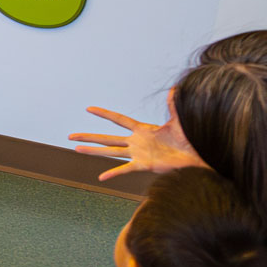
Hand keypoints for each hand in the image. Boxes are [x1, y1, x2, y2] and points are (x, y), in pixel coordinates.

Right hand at [68, 94, 205, 180]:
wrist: (196, 156)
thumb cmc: (188, 139)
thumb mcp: (179, 120)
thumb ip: (173, 105)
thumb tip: (174, 88)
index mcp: (142, 130)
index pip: (119, 120)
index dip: (104, 114)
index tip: (89, 109)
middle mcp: (136, 142)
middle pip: (107, 138)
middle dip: (89, 136)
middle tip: (71, 136)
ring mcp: (138, 154)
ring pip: (110, 151)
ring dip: (93, 150)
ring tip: (77, 149)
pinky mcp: (143, 165)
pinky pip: (125, 169)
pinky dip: (113, 173)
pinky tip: (101, 177)